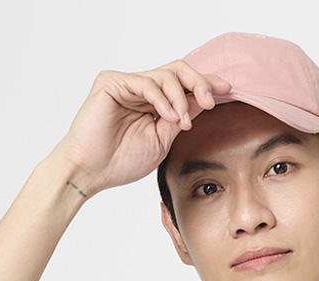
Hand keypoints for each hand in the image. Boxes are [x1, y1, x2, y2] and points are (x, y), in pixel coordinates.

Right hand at [53, 61, 232, 196]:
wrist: (91, 172)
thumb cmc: (121, 161)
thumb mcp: (163, 140)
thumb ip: (181, 118)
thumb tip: (205, 100)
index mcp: (153, 102)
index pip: (183, 84)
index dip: (206, 84)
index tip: (227, 90)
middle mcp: (141, 89)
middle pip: (178, 70)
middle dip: (199, 83)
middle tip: (212, 100)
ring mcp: (126, 84)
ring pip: (165, 74)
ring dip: (181, 97)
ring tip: (182, 122)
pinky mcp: (111, 82)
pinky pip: (146, 82)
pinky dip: (162, 98)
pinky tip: (169, 116)